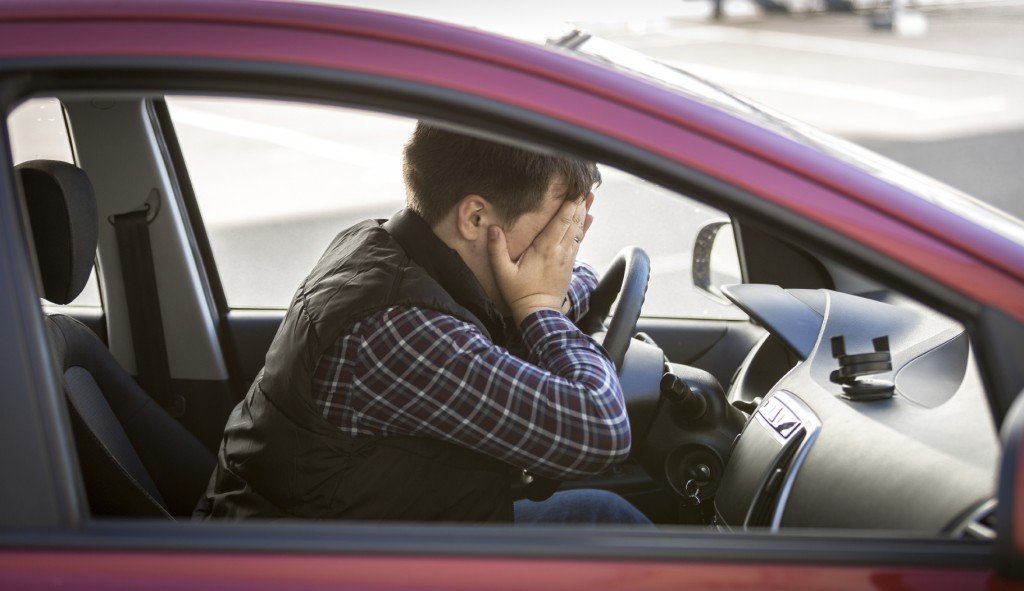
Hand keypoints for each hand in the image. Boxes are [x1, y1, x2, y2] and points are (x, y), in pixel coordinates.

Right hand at [488, 193, 593, 324]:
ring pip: (578, 230)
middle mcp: (559, 251)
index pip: (560, 221)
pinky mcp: (569, 264)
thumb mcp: (503, 273)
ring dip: (583, 212)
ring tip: (589, 196)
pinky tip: (589, 219)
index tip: (575, 190)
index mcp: (544, 249)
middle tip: (584, 186)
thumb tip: (493, 229)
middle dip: (579, 203)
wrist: (539, 313)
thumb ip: (496, 250)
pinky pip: (579, 241)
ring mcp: (567, 258)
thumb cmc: (519, 293)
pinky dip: (584, 228)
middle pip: (572, 222)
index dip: (569, 205)